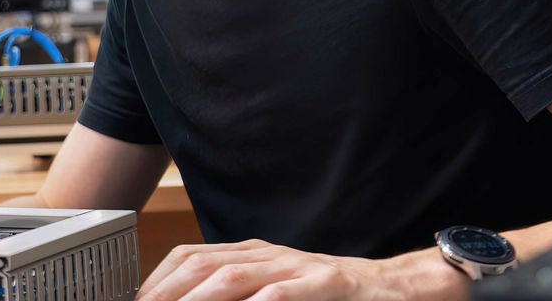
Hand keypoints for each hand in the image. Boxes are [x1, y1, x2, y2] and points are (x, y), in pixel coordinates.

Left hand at [137, 240, 469, 300]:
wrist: (393, 288)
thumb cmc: (328, 296)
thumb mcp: (276, 291)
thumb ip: (238, 294)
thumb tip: (190, 300)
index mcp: (252, 255)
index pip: (190, 258)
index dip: (157, 280)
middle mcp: (269, 255)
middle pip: (202, 264)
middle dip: (166, 291)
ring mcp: (297, 267)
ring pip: (234, 276)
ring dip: (198, 298)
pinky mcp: (326, 283)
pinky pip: (283, 293)